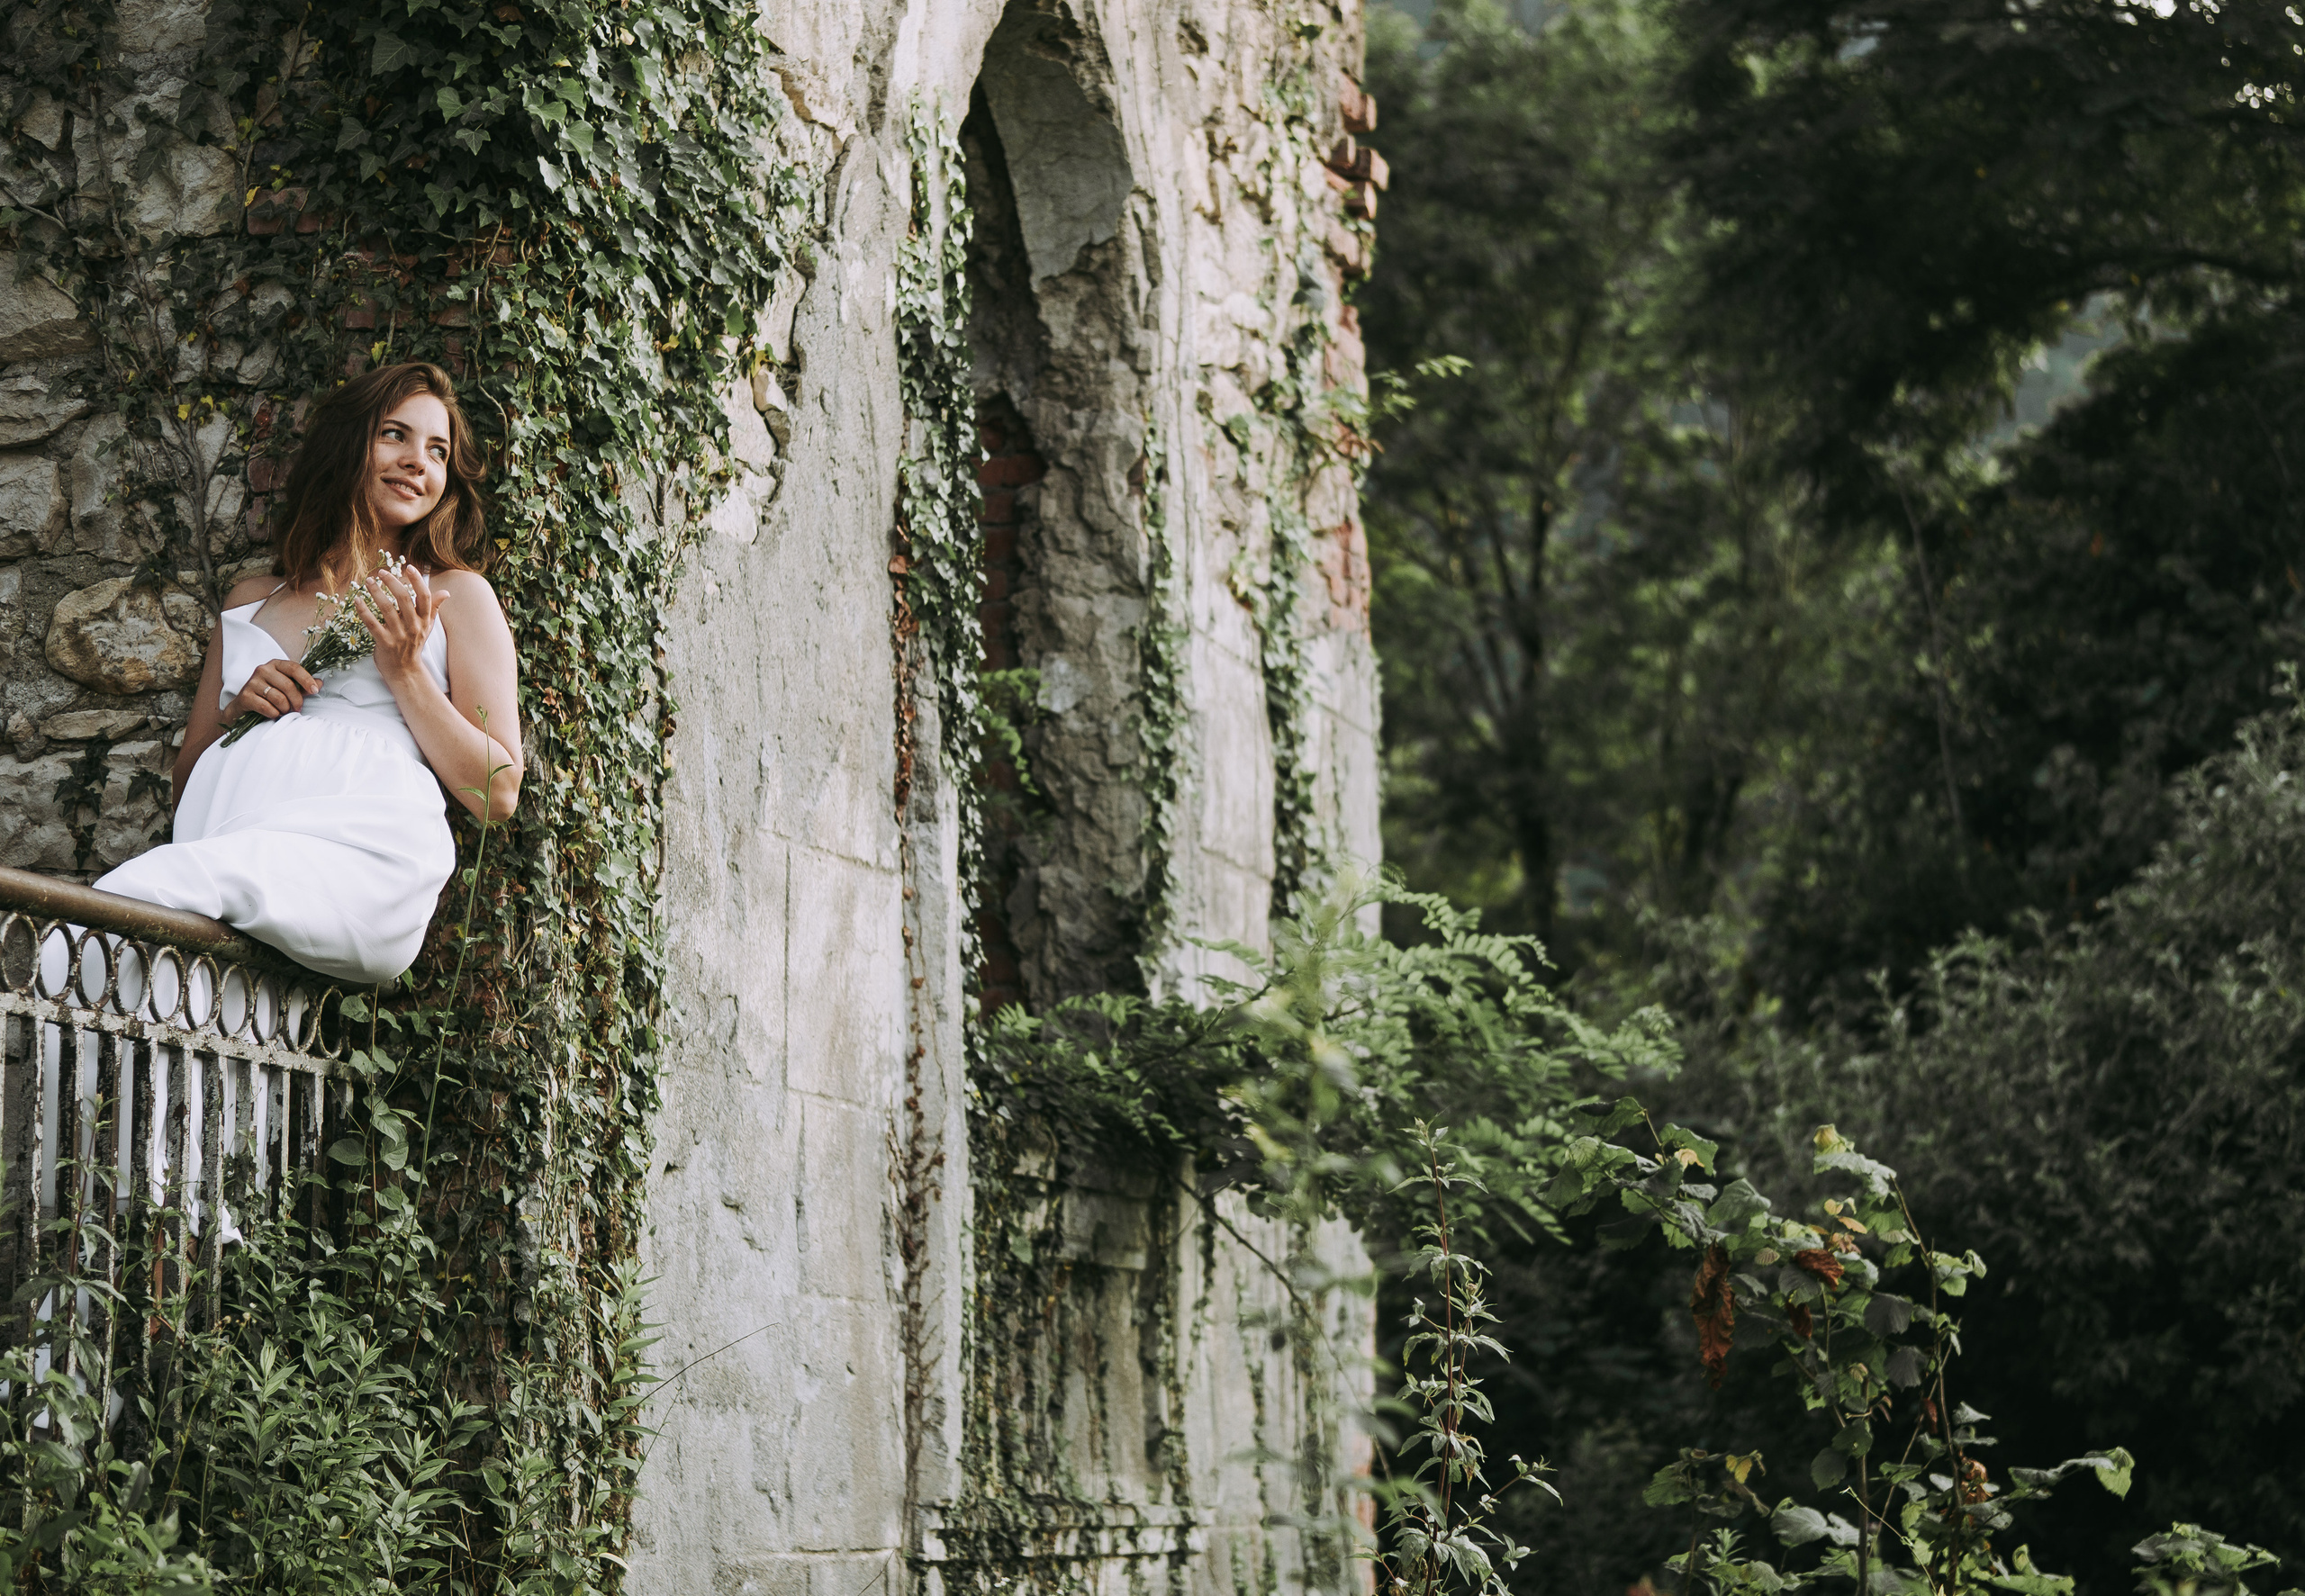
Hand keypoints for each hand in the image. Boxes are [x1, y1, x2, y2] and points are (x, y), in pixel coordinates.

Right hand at [225, 656, 322, 721]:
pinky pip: (266, 707)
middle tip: (297, 708)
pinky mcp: (245, 696)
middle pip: (288, 685)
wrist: (244, 706)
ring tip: (284, 711)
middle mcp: (263, 670)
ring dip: (285, 708)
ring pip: (278, 698)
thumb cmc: (269, 695)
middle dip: (296, 700)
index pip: (294, 668)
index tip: (315, 690)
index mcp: (275, 664)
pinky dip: (274, 713)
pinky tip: (274, 713)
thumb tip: (320, 683)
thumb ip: (303, 686)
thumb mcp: (287, 688)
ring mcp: (252, 682)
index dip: (306, 679)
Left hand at [353, 564, 447, 687]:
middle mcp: (414, 627)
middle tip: (381, 572)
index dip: (417, 580)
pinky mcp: (384, 643)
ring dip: (376, 592)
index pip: (424, 597)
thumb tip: (446, 592)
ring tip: (368, 581)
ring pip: (387, 609)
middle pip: (404, 599)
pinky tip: (358, 600)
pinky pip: (372, 623)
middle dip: (392, 582)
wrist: (405, 671)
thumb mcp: (427, 627)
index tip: (408, 567)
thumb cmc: (414, 645)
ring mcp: (399, 636)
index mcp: (425, 621)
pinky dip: (363, 610)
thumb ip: (434, 608)